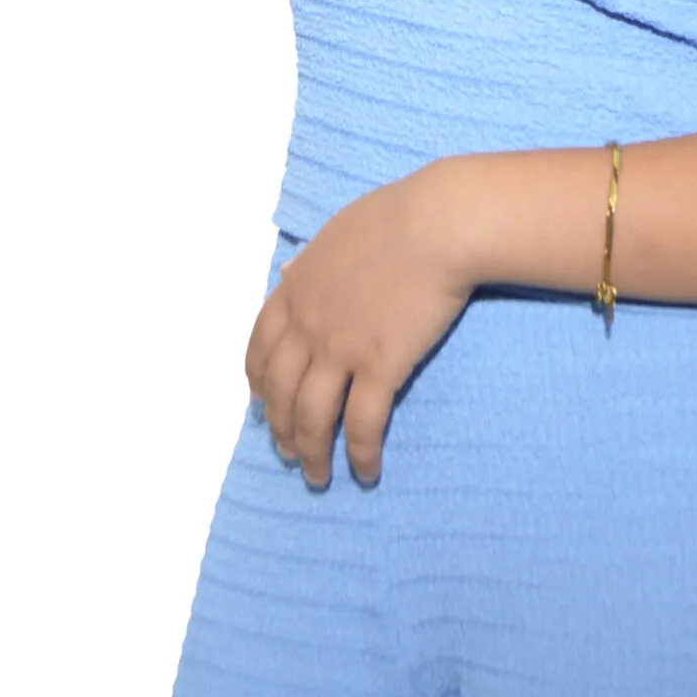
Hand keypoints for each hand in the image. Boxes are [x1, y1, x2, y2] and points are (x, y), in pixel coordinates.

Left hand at [244, 166, 475, 487]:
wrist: (437, 224)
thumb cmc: (395, 219)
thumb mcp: (334, 235)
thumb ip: (309, 263)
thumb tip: (289, 273)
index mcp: (294, 292)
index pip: (261, 350)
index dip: (259, 385)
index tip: (262, 406)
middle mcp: (308, 325)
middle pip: (281, 392)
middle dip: (280, 429)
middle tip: (288, 454)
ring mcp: (341, 348)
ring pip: (312, 417)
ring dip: (311, 453)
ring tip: (317, 477)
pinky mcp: (380, 365)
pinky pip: (363, 422)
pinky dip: (360, 453)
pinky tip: (365, 471)